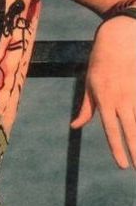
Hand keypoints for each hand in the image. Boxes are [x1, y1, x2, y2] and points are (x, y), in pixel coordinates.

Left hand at [71, 16, 135, 168]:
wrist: (118, 39)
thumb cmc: (99, 63)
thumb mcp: (89, 84)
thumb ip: (86, 108)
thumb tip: (75, 126)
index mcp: (104, 98)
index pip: (111, 128)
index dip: (117, 147)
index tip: (123, 165)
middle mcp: (121, 98)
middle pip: (131, 128)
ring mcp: (135, 93)